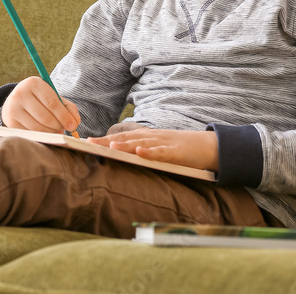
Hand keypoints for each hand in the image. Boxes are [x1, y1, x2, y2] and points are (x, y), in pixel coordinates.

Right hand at [2, 76, 81, 133]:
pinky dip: (41, 136)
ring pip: (38, 128)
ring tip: (55, 130)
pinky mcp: (10, 122)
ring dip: (51, 133)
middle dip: (58, 126)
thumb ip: (68, 107)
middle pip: (45, 117)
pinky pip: (30, 134)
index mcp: (33, 83)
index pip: (52, 102)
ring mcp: (13, 109)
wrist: (15, 101)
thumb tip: (76, 121)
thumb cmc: (39, 99)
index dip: (64, 116)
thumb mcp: (53, 96)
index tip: (73, 125)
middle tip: (64, 129)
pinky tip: (44, 132)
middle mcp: (20, 94)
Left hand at [86, 128, 217, 170]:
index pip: (122, 137)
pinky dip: (150, 152)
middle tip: (90, 143)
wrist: (207, 145)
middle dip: (108, 141)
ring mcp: (164, 143)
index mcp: (146, 137)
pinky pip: (161, 152)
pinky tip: (140, 152)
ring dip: (126, 144)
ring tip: (110, 146)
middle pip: (127, 138)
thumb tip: (123, 159)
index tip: (88, 142)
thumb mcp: (158, 148)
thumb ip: (142, 151)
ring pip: (142, 143)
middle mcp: (152, 138)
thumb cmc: (180, 149)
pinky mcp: (175, 152)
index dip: (106, 139)